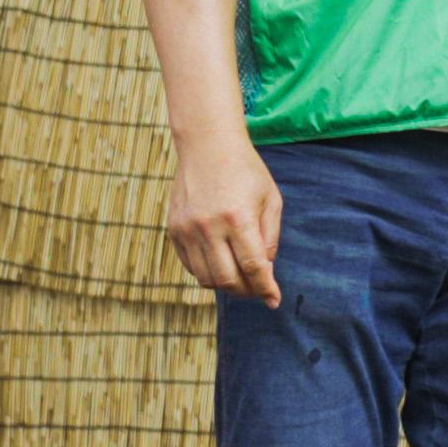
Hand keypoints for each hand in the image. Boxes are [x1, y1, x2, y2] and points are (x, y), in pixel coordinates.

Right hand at [165, 137, 281, 305]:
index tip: (274, 300)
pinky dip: (207, 273)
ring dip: (226, 285)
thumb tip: (265, 272)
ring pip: (207, 278)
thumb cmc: (245, 171)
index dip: (265, 288)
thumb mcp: (270, 200)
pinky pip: (190, 266)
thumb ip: (270, 238)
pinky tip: (220, 264)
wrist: (207, 146)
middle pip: (228, 279)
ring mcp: (187, 229)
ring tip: (240, 278)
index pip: (253, 267)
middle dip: (247, 291)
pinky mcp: (174, 230)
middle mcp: (209, 226)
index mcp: (238, 218)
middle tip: (258, 289)